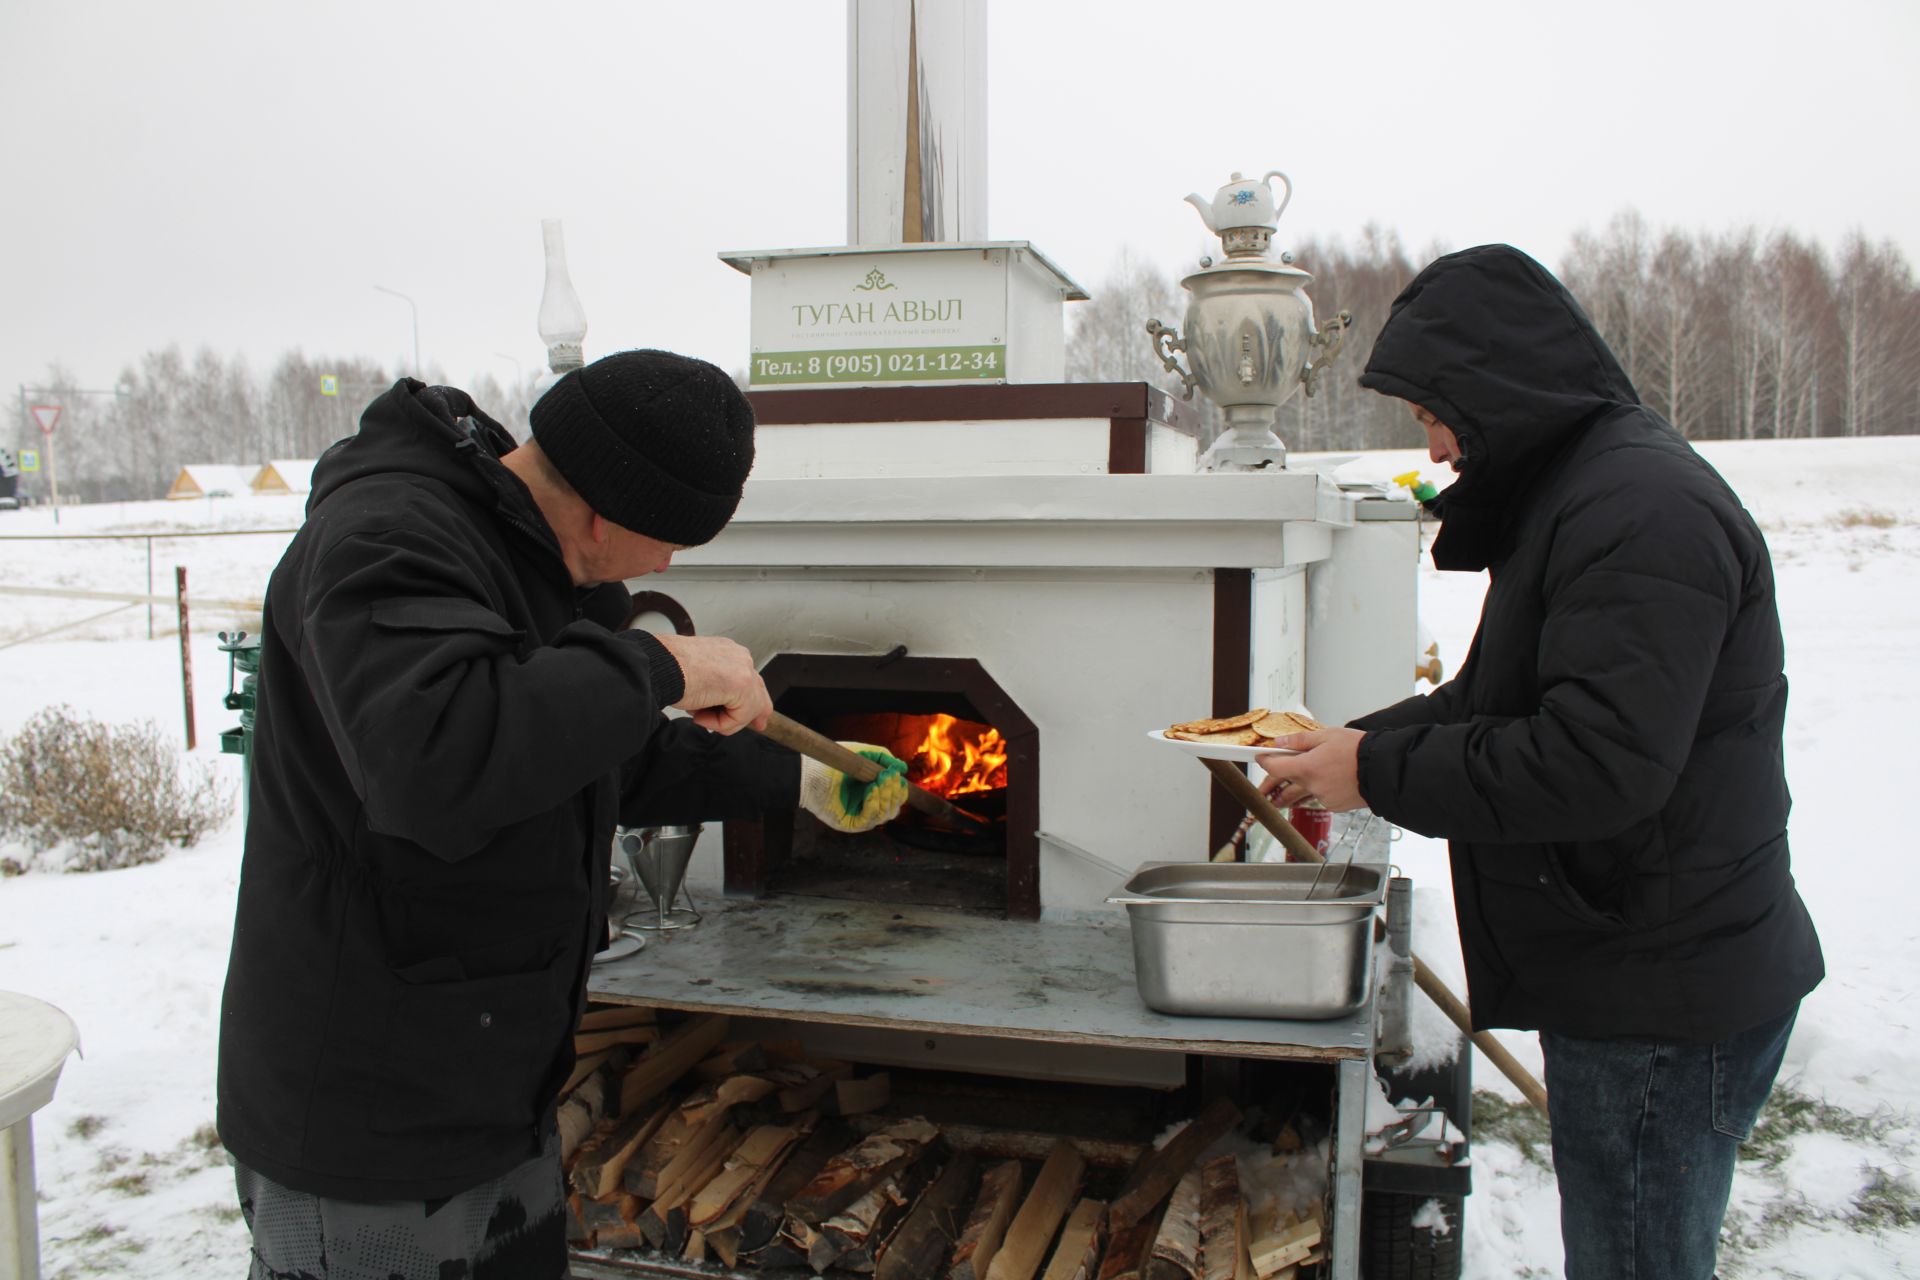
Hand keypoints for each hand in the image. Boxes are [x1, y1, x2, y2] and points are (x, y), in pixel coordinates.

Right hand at [651, 632, 771, 734]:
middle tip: (758, 726)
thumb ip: (715, 688)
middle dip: (756, 713)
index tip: (757, 717)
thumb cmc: (667, 670)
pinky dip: (718, 723)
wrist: (658, 666)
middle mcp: (739, 657)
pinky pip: (738, 718)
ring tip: (697, 714)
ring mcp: (743, 669)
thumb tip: (722, 707)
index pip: (749, 678)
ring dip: (722, 720)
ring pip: (747, 709)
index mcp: (727, 652)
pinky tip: (699, 714)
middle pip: (758, 691)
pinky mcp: (742, 684)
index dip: (752, 700)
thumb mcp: (696, 677)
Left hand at [798, 744, 909, 832]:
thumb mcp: (864, 755)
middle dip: (894, 792)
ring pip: (884, 815)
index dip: (900, 790)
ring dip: (885, 797)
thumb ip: (884, 759)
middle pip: (893, 809)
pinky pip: (869, 820)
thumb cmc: (834, 762)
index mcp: (871, 794)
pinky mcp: (849, 824)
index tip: (897, 776)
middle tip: (889, 776)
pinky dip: (873, 804)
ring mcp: (858, 817)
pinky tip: (871, 790)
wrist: (811, 771)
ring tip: (879, 781)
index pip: (895, 799)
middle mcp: (866, 808)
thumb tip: (903, 769)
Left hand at [1256, 727, 1366, 811]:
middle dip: (1270, 789)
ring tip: (1276, 801)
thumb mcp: (1327, 736)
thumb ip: (1300, 741)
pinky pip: (1319, 799)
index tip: (1261, 758)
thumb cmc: (1358, 749)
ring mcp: (1324, 798)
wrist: (1383, 769)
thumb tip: (1280, 742)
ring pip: (1302, 796)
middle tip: (1260, 794)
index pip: (1275, 768)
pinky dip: (1315, 793)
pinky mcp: (1335, 805)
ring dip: (1288, 797)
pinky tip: (1316, 789)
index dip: (1265, 763)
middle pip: (1284, 788)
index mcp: (1307, 767)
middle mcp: (1313, 786)